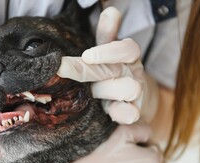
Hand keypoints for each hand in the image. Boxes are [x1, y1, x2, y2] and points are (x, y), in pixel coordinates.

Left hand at [57, 7, 158, 123]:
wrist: (131, 99)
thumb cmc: (112, 71)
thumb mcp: (108, 50)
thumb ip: (107, 33)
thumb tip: (111, 11)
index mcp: (128, 56)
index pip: (127, 49)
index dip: (108, 52)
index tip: (87, 55)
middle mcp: (133, 73)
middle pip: (116, 70)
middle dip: (90, 71)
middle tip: (64, 70)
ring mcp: (135, 94)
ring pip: (128, 89)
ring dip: (106, 91)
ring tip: (92, 92)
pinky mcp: (133, 112)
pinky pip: (131, 114)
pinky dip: (122, 113)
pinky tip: (110, 111)